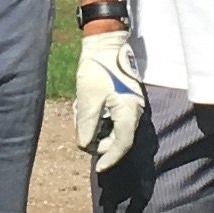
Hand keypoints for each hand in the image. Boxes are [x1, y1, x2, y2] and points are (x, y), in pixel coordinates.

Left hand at [73, 24, 146, 171]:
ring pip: (113, 129)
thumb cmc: (97, 68)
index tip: (99, 169)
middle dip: (97, 139)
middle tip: (80, 128)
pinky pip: (112, 119)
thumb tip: (86, 146)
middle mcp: (133, 111)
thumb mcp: (88, 99)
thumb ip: (87, 126)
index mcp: (128, 111)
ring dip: (96, 127)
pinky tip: (86, 106)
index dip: (110, 158)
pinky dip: (99, 118)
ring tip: (81, 110)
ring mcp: (130, 105)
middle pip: (117, 139)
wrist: (105, 43)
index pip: (122, 144)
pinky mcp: (124, 100)